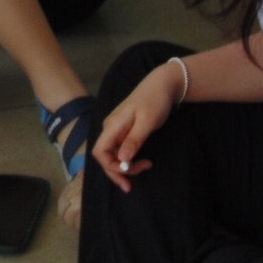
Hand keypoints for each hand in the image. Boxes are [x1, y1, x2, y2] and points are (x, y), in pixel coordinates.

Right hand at [91, 60, 183, 192]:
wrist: (162, 85)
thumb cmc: (155, 100)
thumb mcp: (147, 121)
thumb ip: (134, 140)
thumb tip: (121, 160)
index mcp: (113, 125)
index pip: (100, 152)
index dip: (109, 168)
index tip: (127, 177)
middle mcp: (111, 128)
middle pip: (106, 156)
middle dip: (119, 170)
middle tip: (139, 177)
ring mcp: (117, 129)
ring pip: (114, 154)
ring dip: (126, 165)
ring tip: (146, 166)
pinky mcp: (124, 130)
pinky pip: (121, 149)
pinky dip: (129, 158)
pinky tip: (141, 161)